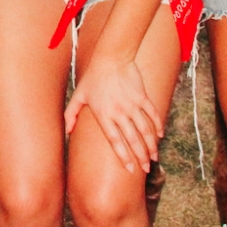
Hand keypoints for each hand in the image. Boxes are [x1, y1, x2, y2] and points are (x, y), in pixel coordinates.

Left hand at [63, 50, 163, 171]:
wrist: (111, 56)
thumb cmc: (93, 77)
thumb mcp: (79, 95)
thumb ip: (71, 114)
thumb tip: (67, 132)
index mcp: (104, 115)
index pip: (116, 142)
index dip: (124, 157)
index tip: (130, 170)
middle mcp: (120, 112)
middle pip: (133, 140)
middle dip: (141, 157)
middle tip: (147, 170)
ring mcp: (132, 105)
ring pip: (145, 130)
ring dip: (151, 146)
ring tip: (154, 157)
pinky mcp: (142, 96)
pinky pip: (152, 114)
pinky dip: (158, 125)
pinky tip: (160, 136)